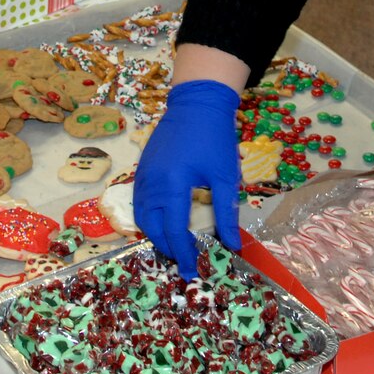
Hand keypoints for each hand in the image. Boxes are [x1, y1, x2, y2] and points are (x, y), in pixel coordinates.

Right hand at [134, 80, 242, 277]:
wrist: (197, 102)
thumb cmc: (214, 137)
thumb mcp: (225, 177)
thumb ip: (226, 213)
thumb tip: (233, 246)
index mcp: (172, 186)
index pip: (174, 231)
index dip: (185, 254)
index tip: (194, 271)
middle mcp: (152, 184)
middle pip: (153, 228)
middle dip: (168, 248)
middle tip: (186, 260)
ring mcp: (144, 176)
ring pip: (142, 217)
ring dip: (156, 235)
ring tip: (175, 246)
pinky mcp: (143, 169)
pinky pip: (140, 202)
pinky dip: (150, 219)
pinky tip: (165, 222)